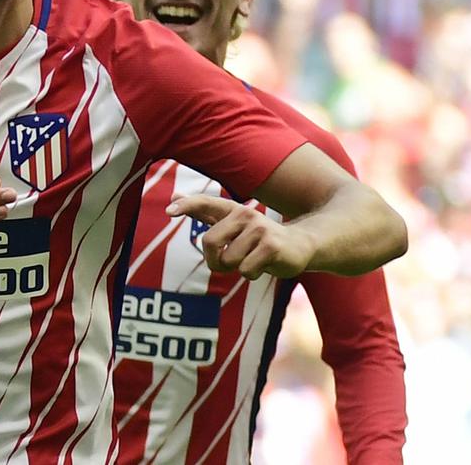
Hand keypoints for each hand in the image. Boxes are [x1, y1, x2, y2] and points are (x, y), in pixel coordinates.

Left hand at [167, 194, 316, 279]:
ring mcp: (260, 229)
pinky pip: (246, 270)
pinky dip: (251, 274)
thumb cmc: (258, 238)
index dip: (186, 206)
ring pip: (229, 260)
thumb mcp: (232, 224)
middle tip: (229, 262)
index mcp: (232, 210)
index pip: (205, 203)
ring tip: (253, 259)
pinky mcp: (272, 246)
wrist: (301, 245)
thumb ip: (203, 211)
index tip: (169, 211)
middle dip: (215, 260)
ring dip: (237, 269)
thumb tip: (173, 195)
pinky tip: (264, 265)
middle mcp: (244, 214)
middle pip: (209, 242)